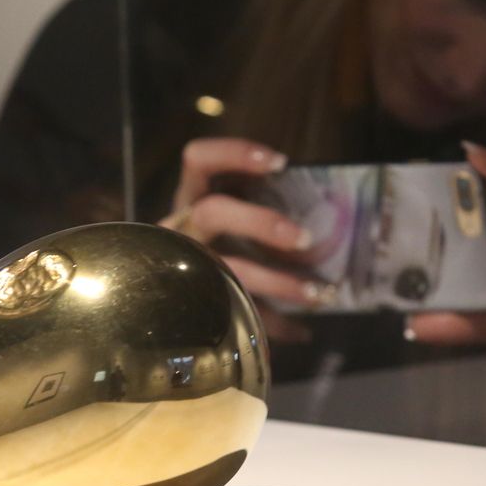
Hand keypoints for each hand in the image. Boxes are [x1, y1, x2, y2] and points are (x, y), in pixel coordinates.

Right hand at [159, 138, 324, 338]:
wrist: (163, 297)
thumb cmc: (215, 239)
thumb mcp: (229, 216)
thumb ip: (258, 209)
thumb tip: (322, 216)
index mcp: (191, 197)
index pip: (198, 160)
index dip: (234, 154)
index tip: (279, 163)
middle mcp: (181, 228)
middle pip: (212, 212)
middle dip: (261, 223)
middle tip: (305, 238)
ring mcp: (186, 265)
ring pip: (229, 270)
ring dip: (279, 282)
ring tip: (319, 293)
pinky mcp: (197, 303)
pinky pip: (236, 311)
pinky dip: (274, 323)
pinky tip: (302, 331)